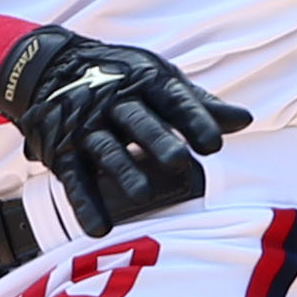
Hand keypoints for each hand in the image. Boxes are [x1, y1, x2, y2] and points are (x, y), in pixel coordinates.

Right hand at [0, 25, 253, 232]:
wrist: (51, 68)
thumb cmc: (122, 80)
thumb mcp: (159, 81)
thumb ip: (199, 105)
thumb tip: (245, 120)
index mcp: (144, 82)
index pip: (172, 100)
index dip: (193, 120)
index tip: (213, 144)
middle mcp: (113, 101)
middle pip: (138, 121)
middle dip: (157, 141)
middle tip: (180, 163)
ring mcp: (86, 127)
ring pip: (106, 149)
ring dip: (123, 171)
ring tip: (143, 196)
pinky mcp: (63, 152)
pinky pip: (74, 180)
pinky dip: (85, 204)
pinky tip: (100, 228)